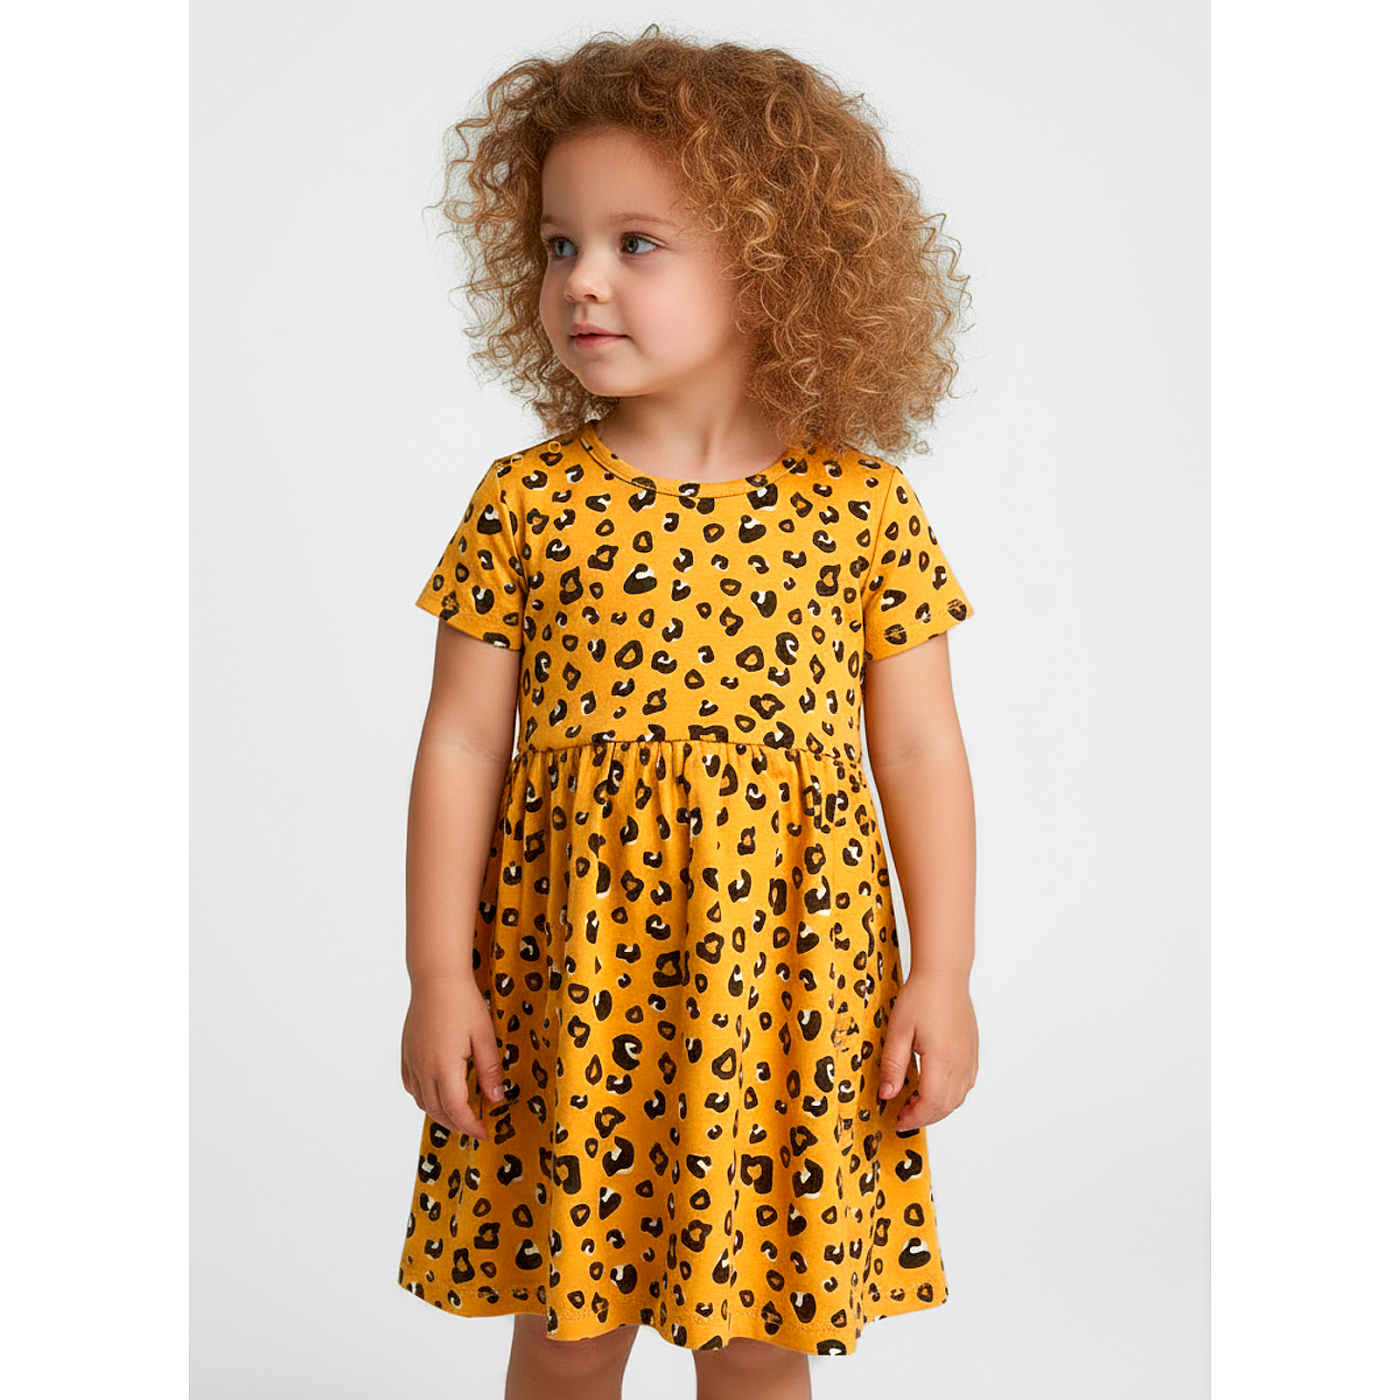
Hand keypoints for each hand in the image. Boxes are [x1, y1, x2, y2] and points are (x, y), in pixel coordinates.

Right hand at [400, 977, 504, 1140]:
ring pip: (422, 1101)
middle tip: (474, 1127)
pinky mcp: (406, 1053)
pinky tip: (436, 1093)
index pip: (457, 1111)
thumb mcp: (484, 1036)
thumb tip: (495, 1098)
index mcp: (444, 1068)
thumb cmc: (463, 1003)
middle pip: (437, 1111)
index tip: (483, 1132)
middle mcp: (424, 1069)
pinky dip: (423, 1097)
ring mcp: (412, 1062)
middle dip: (457, 1124)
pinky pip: (411, 1086)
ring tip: (458, 1114)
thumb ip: (489, 1070)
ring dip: (439, 1113)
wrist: (436, 979)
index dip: (470, 1126)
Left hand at [877, 970, 978, 1129]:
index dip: (914, 1117)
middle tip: (903, 1116)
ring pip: (958, 1098)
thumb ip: (893, 1065)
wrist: (944, 975)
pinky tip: (934, 1089)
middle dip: (924, 1117)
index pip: (932, 1103)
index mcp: (943, 1059)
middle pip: (946, 1105)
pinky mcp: (972, 1053)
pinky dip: (950, 1095)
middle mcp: (961, 1063)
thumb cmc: (922, 997)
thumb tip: (887, 1095)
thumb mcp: (898, 1030)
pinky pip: (965, 1085)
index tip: (898, 1121)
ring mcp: (970, 1058)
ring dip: (938, 1108)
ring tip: (915, 1104)